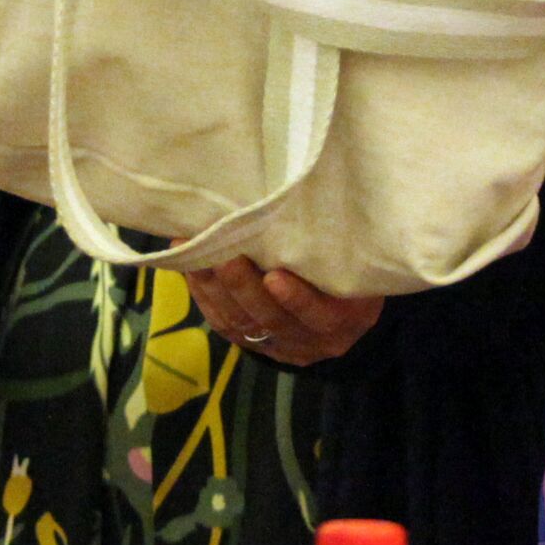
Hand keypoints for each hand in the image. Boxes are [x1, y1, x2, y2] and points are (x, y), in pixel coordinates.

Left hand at [180, 257, 382, 367]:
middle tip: (223, 256)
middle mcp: (313, 337)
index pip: (320, 313)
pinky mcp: (253, 343)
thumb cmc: (349, 268)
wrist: (343, 314)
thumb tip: (298, 200)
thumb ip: (333, 246)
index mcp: (346, 315)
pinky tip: (188, 267)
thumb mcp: (356, 261)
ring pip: (243, 323)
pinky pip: (224, 324)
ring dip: (215, 289)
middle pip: (273, 319)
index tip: (274, 277)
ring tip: (195, 254)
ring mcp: (281, 344)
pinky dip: (204, 296)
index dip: (296, 299)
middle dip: (243, 288)